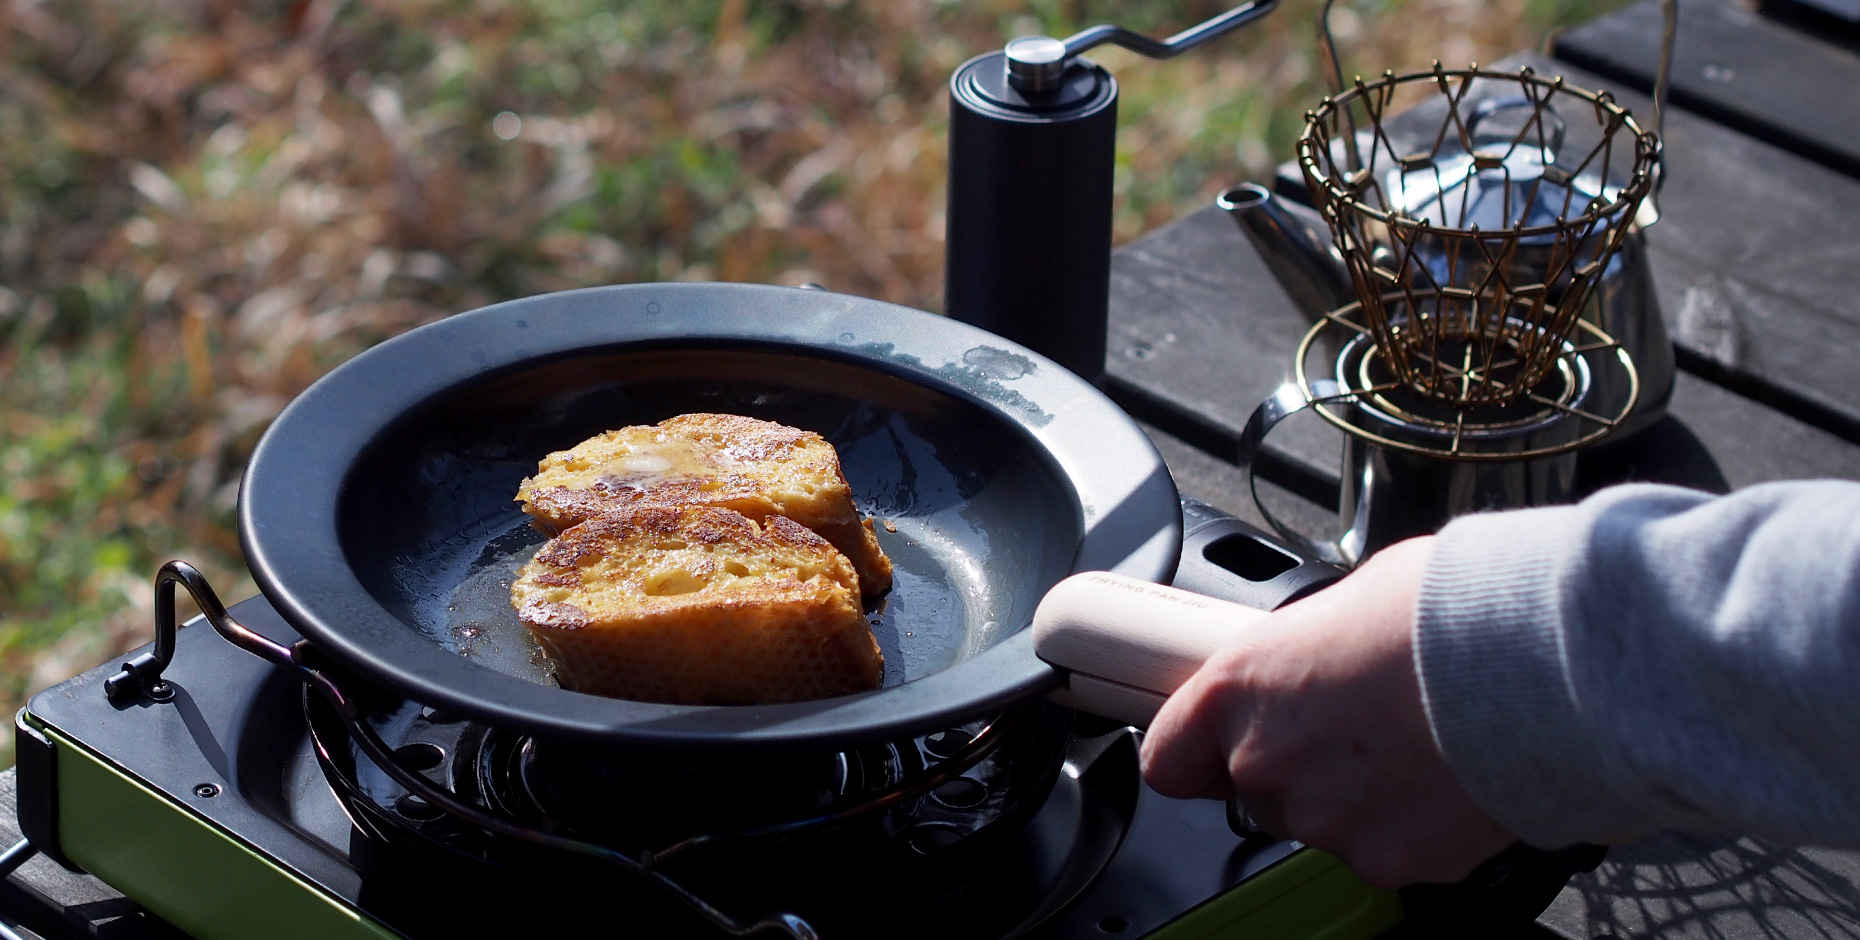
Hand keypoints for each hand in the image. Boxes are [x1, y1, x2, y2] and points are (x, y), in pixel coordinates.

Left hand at [1139, 536, 1514, 887]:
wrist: (1541, 661)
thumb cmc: (1453, 609)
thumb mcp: (1352, 598)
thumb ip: (1308, 649)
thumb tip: (1320, 655)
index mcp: (1242, 687)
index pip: (1168, 755)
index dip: (1193, 753)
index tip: (1211, 748)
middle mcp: (1265, 760)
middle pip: (1255, 789)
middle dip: (1301, 766)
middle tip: (1361, 727)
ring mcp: (1324, 819)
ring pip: (1323, 821)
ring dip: (1358, 795)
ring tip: (1417, 742)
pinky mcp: (1386, 862)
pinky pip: (1385, 849)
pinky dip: (1414, 825)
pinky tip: (1448, 777)